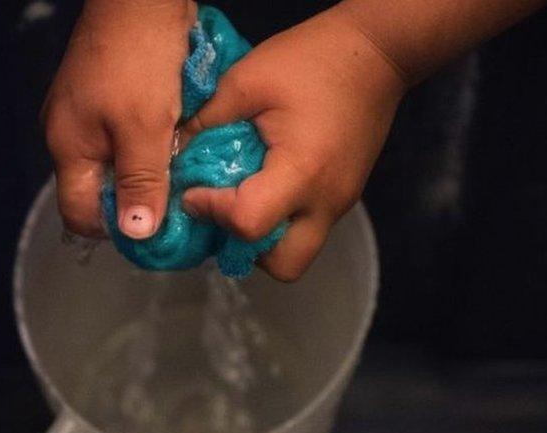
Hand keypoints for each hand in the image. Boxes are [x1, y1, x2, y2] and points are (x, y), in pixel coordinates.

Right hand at [43, 0, 195, 238]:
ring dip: (149, 173)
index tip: (156, 232)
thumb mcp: (144, 127)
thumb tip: (136, 234)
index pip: (79, 214)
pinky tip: (178, 146)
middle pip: (101, 190)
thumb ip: (140, 182)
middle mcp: (71, 134)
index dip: (115, 230)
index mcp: (68, 147)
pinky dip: (151, 146)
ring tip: (184, 178)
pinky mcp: (109, 96)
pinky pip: (128, 137)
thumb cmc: (138, 58)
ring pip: (118, 163)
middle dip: (138, 202)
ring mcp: (89, 113)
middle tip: (178, 207)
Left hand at [181, 4, 405, 280]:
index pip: (248, 223)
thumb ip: (204, 122)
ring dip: (262, 240)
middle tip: (223, 212)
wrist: (376, 54)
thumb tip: (171, 154)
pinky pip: (306, 229)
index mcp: (301, 172)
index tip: (195, 190)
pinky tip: (262, 186)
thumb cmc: (310, 61)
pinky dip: (279, 222)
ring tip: (240, 201)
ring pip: (296, 254)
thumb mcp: (246, 81)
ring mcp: (339, 204)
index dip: (212, 212)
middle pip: (283, 266)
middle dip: (244, 248)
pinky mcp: (343, 198)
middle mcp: (325, 201)